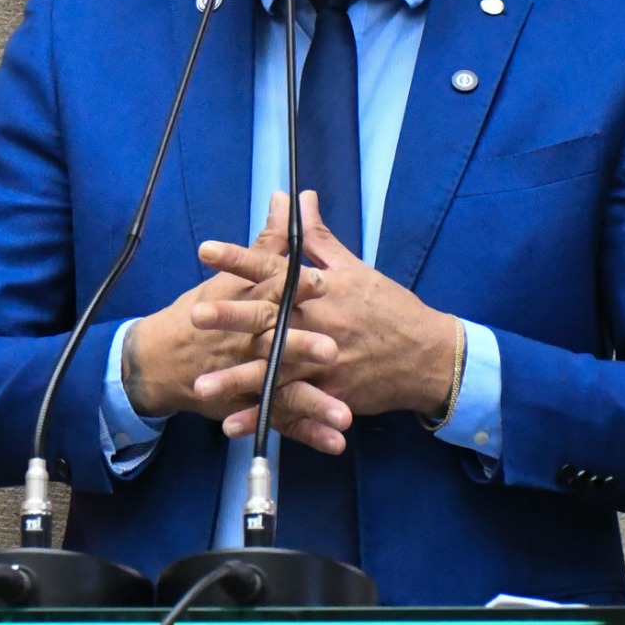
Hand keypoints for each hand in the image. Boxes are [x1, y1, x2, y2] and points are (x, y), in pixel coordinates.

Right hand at [120, 194, 343, 448]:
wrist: (158, 361)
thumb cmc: (198, 314)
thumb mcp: (229, 276)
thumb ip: (266, 243)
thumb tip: (286, 199)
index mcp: (243, 308)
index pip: (268, 293)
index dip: (294, 287)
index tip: (321, 280)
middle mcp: (245, 344)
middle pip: (273, 344)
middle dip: (300, 348)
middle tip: (331, 350)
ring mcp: (246, 379)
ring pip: (281, 390)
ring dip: (313, 403)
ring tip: (344, 415)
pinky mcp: (248, 405)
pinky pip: (280, 422)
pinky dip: (308, 434)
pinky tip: (336, 443)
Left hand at [216, 190, 461, 446]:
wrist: (430, 357)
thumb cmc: (390, 308)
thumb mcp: (356, 269)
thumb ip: (319, 240)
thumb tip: (299, 199)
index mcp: (321, 289)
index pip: (275, 268)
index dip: (240, 258)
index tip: (205, 250)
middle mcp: (319, 323)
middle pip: (270, 319)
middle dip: (231, 317)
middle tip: (194, 315)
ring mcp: (325, 361)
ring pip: (275, 370)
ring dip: (237, 379)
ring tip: (199, 384)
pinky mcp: (331, 393)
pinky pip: (291, 407)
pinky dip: (262, 417)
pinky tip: (232, 425)